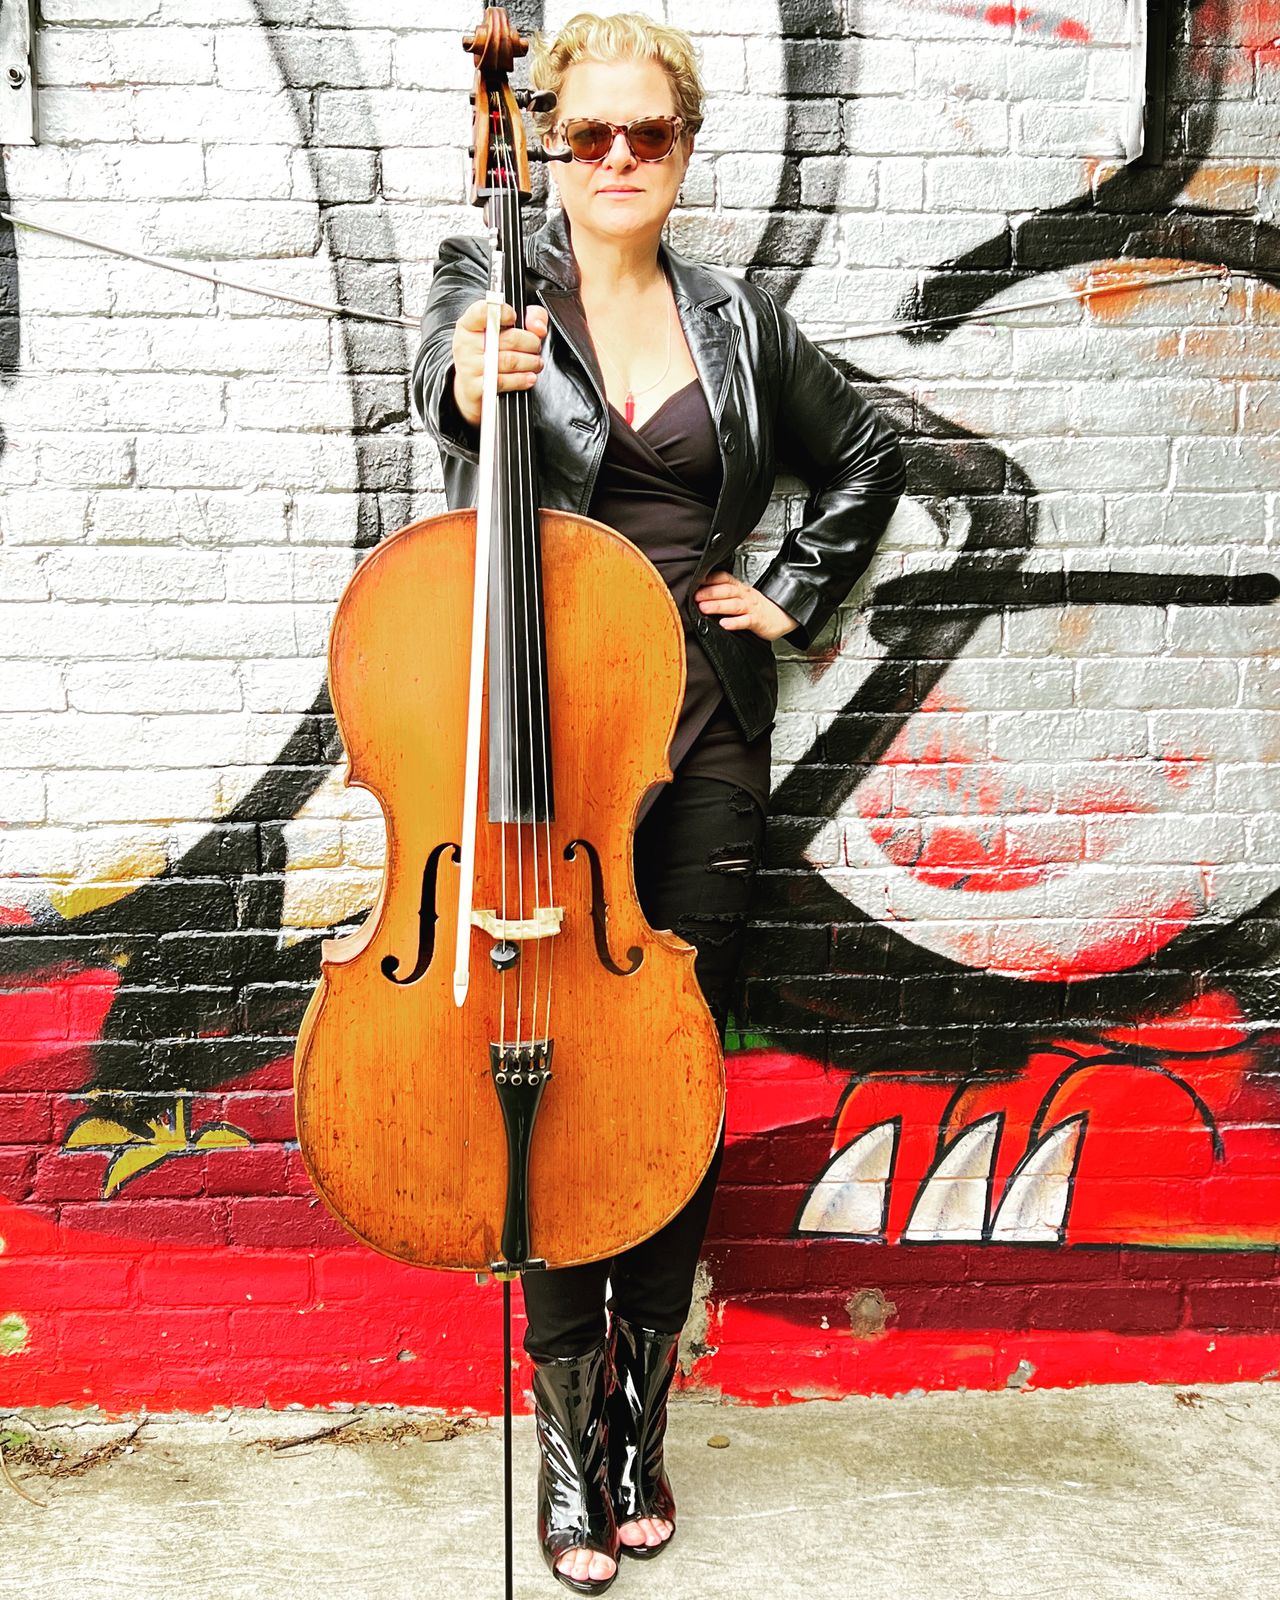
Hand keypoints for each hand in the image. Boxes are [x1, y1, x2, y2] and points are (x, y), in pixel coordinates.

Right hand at [451, 300, 547, 428]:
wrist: (470, 387)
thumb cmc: (489, 354)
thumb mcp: (503, 329)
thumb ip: (528, 317)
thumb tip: (538, 326)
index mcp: (470, 324)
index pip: (483, 311)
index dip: (504, 312)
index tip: (514, 318)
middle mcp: (466, 343)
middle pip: (510, 338)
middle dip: (532, 343)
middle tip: (535, 347)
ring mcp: (468, 366)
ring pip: (511, 361)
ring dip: (531, 362)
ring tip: (536, 362)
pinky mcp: (474, 387)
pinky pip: (504, 381)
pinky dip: (521, 380)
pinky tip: (528, 377)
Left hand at [694, 569, 797, 640]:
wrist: (783, 616)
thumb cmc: (759, 608)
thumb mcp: (742, 597)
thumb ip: (724, 595)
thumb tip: (700, 596)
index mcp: (740, 588)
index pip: (724, 578)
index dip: (710, 579)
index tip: (696, 581)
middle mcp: (745, 595)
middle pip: (727, 591)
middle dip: (710, 593)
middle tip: (695, 596)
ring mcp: (751, 608)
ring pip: (734, 605)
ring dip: (718, 605)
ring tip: (704, 608)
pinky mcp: (757, 621)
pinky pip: (745, 621)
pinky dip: (734, 623)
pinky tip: (724, 624)